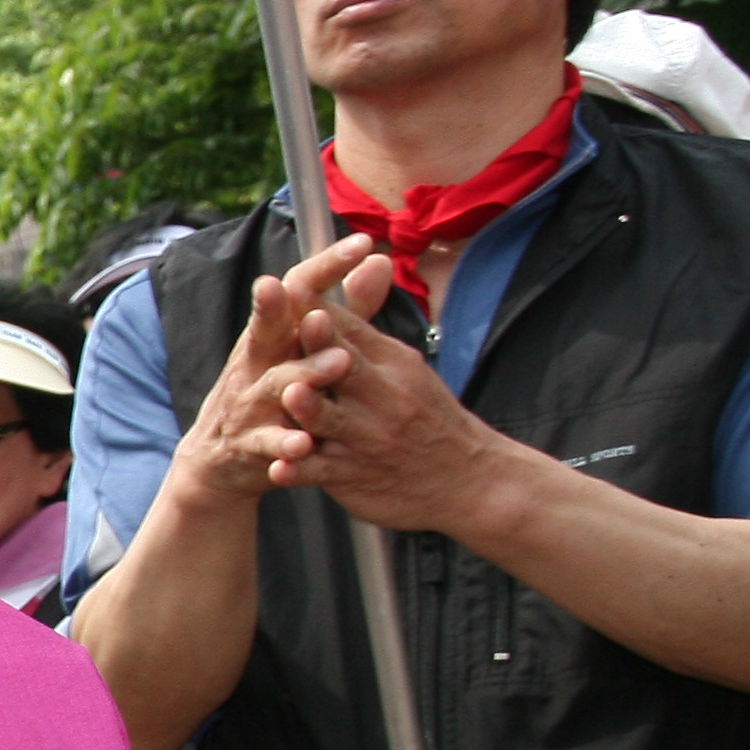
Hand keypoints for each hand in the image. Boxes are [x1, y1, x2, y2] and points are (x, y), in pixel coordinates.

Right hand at [168, 234, 388, 511]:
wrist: (219, 461)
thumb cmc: (272, 396)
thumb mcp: (303, 349)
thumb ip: (347, 309)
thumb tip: (380, 260)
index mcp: (274, 333)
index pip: (296, 289)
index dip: (327, 266)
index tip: (362, 243)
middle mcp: (255, 362)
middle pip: (266, 328)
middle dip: (276, 310)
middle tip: (313, 300)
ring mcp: (248, 403)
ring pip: (275, 385)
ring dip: (304, 374)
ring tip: (337, 363)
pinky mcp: (247, 445)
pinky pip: (266, 444)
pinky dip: (284, 445)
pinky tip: (304, 444)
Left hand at [271, 307, 528, 536]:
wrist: (470, 481)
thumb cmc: (425, 417)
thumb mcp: (406, 370)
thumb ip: (366, 333)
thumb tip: (360, 269)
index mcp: (392, 365)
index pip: (352, 331)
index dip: (322, 307)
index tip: (295, 283)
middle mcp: (382, 398)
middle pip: (346, 367)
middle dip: (325, 346)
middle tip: (306, 322)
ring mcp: (366, 439)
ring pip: (331, 420)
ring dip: (312, 408)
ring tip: (293, 393)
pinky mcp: (352, 476)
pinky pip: (321, 471)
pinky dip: (300, 469)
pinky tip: (279, 469)